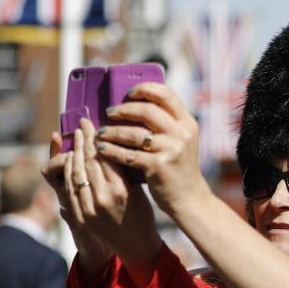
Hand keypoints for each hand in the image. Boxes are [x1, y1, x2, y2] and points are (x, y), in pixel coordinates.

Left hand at [45, 120, 162, 282]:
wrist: (136, 245)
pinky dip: (69, 172)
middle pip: (88, 162)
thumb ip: (122, 169)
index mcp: (120, 190)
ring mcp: (88, 209)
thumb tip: (107, 143)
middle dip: (82, 140)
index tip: (90, 123)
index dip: (94, 137)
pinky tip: (70, 159)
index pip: (103, 156)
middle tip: (81, 124)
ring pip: (76, 173)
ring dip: (74, 153)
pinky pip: (70, 189)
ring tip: (75, 138)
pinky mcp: (81, 217)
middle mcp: (102, 198)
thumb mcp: (137, 189)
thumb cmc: (143, 213)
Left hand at [95, 83, 212, 217]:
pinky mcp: (159, 166)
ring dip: (113, 131)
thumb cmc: (178, 166)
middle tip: (109, 112)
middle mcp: (181, 133)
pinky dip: (112, 150)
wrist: (188, 197)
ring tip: (100, 132)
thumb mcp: (180, 140)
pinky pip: (129, 154)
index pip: (165, 94)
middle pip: (147, 110)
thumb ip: (165, 123)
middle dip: (123, 110)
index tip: (128, 93)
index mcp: (187, 122)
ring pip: (134, 133)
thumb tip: (132, 104)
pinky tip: (101, 149)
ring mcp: (171, 149)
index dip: (144, 89)